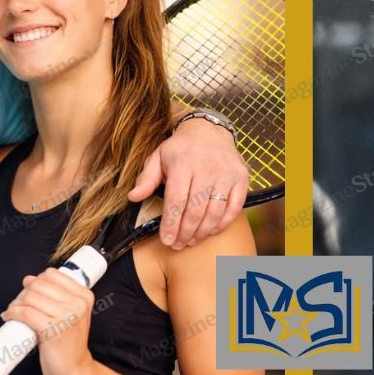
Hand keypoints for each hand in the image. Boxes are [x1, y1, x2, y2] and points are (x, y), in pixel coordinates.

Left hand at [0, 269, 96, 374]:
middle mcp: (78, 304)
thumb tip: (28, 279)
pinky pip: (25, 313)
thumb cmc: (69, 343)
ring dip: (15, 303)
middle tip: (18, 305)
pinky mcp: (53, 330)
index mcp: (84, 296)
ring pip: (30, 297)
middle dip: (23, 293)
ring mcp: (66, 317)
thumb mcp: (72, 314)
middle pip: (38, 285)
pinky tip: (9, 317)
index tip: (29, 293)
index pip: (52, 275)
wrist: (75, 370)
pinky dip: (12, 313)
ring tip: (12, 312)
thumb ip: (58, 296)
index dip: (36, 281)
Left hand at [128, 117, 248, 248]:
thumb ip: (146, 178)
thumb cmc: (181, 148)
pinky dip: (223, 223)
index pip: (176, 201)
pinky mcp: (241, 179)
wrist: (209, 130)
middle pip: (195, 211)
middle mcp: (206, 169)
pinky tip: (211, 230)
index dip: (171, 224)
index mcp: (183, 164)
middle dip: (185, 233)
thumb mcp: (158, 157)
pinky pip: (234, 208)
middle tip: (178, 244)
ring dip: (202, 232)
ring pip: (215, 212)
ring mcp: (226, 174)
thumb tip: (133, 197)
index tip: (166, 240)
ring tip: (191, 240)